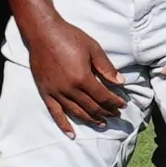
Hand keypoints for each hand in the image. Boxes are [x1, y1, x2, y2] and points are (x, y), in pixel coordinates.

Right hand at [21, 12, 125, 131]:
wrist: (43, 32)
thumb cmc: (69, 37)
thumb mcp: (93, 48)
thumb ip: (106, 67)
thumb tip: (120, 82)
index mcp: (83, 78)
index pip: (103, 97)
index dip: (114, 103)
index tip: (123, 105)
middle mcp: (70, 89)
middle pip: (92, 107)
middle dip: (106, 112)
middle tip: (115, 115)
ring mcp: (56, 92)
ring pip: (76, 112)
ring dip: (91, 119)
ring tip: (101, 123)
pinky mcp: (45, 92)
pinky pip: (55, 113)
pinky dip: (64, 125)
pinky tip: (71, 134)